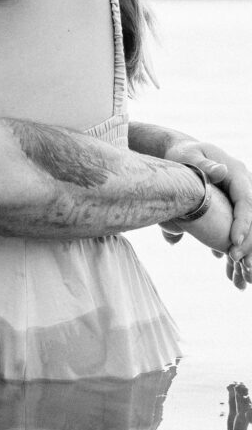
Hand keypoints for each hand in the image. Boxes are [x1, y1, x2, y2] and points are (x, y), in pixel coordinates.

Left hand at [164, 138, 251, 287]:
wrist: (184, 155)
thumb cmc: (184, 154)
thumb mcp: (190, 156)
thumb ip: (204, 166)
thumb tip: (221, 170)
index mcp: (237, 174)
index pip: (245, 201)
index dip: (243, 223)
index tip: (234, 242)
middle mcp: (244, 187)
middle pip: (251, 217)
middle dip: (246, 242)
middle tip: (236, 261)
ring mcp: (239, 199)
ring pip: (248, 228)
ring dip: (245, 250)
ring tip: (241, 275)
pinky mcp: (232, 210)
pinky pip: (236, 230)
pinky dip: (235, 249)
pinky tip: (232, 270)